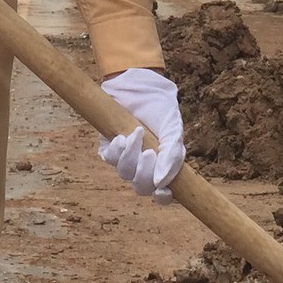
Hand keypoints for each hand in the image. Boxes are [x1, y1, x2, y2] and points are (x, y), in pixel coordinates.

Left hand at [97, 68, 184, 203]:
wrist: (141, 84)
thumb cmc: (161, 108)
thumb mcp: (174, 130)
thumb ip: (172, 157)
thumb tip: (161, 184)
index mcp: (164, 165)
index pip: (163, 194)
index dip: (163, 198)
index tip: (162, 189)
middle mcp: (144, 165)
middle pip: (141, 187)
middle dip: (144, 174)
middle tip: (149, 153)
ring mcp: (126, 157)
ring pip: (124, 173)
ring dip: (130, 157)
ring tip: (137, 134)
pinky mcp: (110, 146)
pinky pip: (109, 159)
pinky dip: (116, 149)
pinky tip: (123, 135)